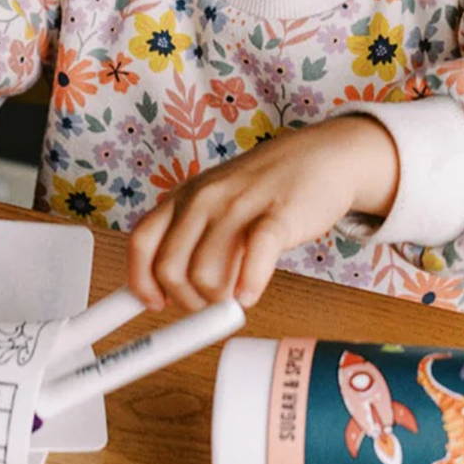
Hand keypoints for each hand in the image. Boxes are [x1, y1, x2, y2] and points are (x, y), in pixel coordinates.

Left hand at [126, 116, 398, 311]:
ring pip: (205, 274)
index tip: (154, 305)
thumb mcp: (216, 201)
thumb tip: (166, 289)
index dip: (141, 282)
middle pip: (169, 268)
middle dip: (185, 301)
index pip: (141, 243)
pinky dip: (249, 286)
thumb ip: (192, 236)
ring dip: (218, 301)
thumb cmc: (266, 187)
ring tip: (236, 295)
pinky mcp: (276, 214)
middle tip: (208, 307)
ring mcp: (238, 205)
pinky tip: (252, 292)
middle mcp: (204, 198)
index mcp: (184, 196)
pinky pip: (253, 258)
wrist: (321, 156)